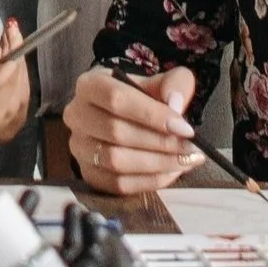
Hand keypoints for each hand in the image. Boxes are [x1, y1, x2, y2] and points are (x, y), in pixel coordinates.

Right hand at [63, 66, 199, 194]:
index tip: (184, 128)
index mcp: (90, 85)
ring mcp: (79, 147)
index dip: (152, 115)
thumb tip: (176, 106)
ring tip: (185, 160)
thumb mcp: (161, 82)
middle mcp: (76, 115)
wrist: (127, 117)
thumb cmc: (143, 98)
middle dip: (160, 143)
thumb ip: (174, 84)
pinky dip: (149, 181)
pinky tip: (171, 172)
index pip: (116, 99)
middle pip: (116, 132)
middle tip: (191, 148)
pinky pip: (118, 184)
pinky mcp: (88, 173)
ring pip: (116, 161)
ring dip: (157, 164)